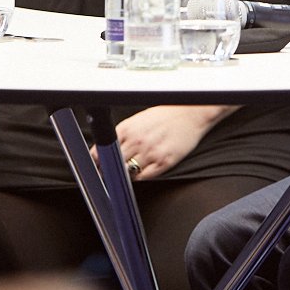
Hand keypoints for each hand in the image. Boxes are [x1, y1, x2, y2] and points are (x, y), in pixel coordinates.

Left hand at [108, 105, 237, 179]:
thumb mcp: (138, 120)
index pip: (102, 152)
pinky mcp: (164, 162)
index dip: (98, 162)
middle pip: (114, 164)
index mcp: (127, 128)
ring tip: (129, 171)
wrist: (191, 113)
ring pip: (128, 172)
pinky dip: (141, 176)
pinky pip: (145, 176)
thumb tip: (107, 150)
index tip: (97, 167)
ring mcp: (150, 152)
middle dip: (110, 170)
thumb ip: (122, 134)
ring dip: (127, 174)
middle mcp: (137, 141)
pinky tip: (143, 170)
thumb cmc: (166, 115)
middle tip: (111, 174)